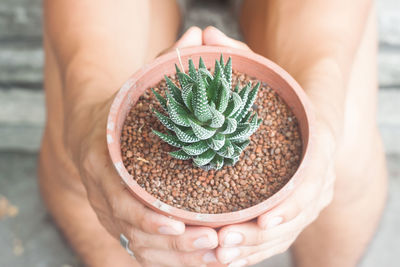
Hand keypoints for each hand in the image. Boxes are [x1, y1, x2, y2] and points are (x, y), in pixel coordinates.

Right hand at [65, 27, 219, 266]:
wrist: (96, 128)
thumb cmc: (124, 106)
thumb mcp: (139, 84)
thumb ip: (166, 64)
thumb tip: (199, 34)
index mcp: (103, 161)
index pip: (120, 198)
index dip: (147, 215)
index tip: (181, 221)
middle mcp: (104, 194)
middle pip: (135, 231)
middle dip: (175, 243)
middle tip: (213, 242)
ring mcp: (114, 213)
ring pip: (144, 248)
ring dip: (181, 257)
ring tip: (218, 255)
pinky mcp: (127, 223)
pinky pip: (148, 250)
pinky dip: (176, 259)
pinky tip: (207, 258)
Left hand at [203, 26, 335, 265]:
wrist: (308, 113)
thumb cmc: (281, 94)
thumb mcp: (262, 72)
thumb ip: (236, 57)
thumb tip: (201, 34)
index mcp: (319, 145)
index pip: (311, 180)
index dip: (289, 203)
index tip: (262, 219)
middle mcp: (318, 177)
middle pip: (295, 216)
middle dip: (261, 236)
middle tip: (226, 244)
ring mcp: (307, 198)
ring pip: (284, 234)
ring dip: (254, 250)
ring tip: (220, 256)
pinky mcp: (292, 210)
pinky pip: (276, 238)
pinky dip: (255, 250)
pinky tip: (228, 258)